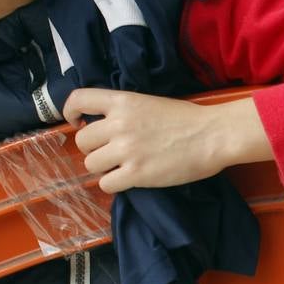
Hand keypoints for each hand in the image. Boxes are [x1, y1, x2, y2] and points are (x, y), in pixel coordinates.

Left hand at [62, 89, 271, 192]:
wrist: (213, 135)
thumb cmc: (184, 118)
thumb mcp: (146, 103)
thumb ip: (121, 111)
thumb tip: (100, 124)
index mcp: (121, 101)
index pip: (78, 99)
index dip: (70, 111)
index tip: (77, 122)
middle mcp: (118, 124)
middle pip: (82, 141)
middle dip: (92, 148)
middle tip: (108, 151)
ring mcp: (126, 150)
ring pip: (90, 164)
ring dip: (102, 168)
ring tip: (119, 166)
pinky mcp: (136, 174)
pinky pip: (105, 183)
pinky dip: (112, 184)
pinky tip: (126, 179)